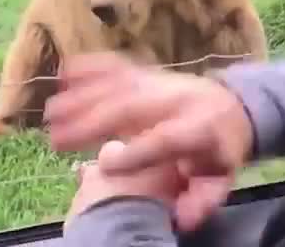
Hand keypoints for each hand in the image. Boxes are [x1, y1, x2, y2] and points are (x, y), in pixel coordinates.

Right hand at [46, 53, 254, 230]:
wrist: (233, 107)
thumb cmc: (219, 151)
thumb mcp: (220, 179)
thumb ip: (202, 199)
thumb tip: (181, 219)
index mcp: (196, 128)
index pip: (166, 138)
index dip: (137, 151)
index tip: (106, 166)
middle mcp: (175, 99)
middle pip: (132, 106)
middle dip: (92, 121)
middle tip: (57, 141)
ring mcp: (159, 82)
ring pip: (118, 84)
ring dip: (81, 96)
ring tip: (50, 114)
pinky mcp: (147, 72)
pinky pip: (118, 65)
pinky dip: (91, 66)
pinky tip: (65, 70)